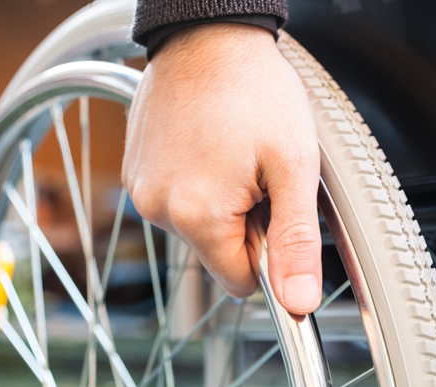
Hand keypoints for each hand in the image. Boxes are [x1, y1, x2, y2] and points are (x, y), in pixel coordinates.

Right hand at [123, 23, 321, 314]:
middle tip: (260, 174)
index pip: (240, 282)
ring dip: (225, 204)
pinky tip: (214, 147)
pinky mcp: (138, 172)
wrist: (210, 33)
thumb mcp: (293, 167)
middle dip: (247, 224)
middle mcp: (158, 209)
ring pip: (200, 229)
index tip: (277, 213)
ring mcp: (142, 189)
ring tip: (236, 154)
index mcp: (196, 216)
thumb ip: (296, 241)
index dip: (268, 254)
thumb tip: (297, 303)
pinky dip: (202, 185)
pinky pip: (180, 202)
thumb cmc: (256, 91)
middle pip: (219, 254)